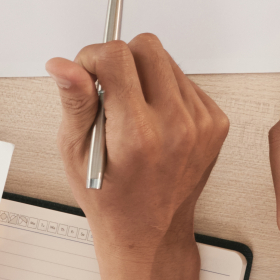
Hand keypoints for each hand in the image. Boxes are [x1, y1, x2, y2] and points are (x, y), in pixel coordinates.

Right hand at [48, 34, 229, 259]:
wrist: (150, 232)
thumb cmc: (110, 198)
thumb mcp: (75, 153)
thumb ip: (74, 102)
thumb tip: (63, 65)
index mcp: (138, 134)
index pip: (117, 56)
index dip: (93, 58)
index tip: (87, 75)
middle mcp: (177, 125)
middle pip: (146, 47)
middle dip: (121, 60)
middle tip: (109, 93)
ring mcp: (202, 123)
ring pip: (167, 61)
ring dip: (145, 77)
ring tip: (132, 114)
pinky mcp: (216, 122)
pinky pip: (186, 82)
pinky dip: (166, 93)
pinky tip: (153, 121)